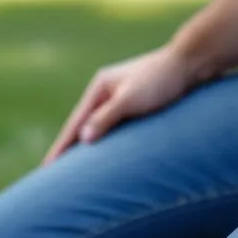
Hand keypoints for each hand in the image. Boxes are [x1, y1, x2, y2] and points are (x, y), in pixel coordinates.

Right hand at [42, 45, 196, 164]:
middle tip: (53, 174)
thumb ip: (106, 118)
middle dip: (68, 149)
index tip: (46, 167)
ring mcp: (121, 100)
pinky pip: (115, 130)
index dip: (60, 147)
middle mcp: (106, 93)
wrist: (191, 64)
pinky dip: (107, 144)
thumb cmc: (160, 80)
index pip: (74, 124)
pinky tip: (106, 156)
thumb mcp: (130, 99)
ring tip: (74, 171)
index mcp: (98, 88)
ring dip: (87, 148)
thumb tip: (82, 139)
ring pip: (99, 129)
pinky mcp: (137, 107)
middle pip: (82, 127)